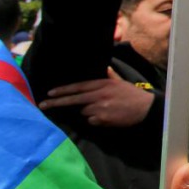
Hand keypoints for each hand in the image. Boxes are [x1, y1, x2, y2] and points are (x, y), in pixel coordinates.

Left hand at [40, 68, 154, 125]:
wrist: (146, 108)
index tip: (50, 92)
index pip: (78, 86)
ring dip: (88, 112)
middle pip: (73, 99)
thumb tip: (106, 67)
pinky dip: (96, 120)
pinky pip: (92, 121)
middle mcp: (99, 95)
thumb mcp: (120, 82)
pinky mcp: (102, 119)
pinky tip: (107, 118)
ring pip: (84, 111)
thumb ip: (110, 76)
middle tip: (42, 105)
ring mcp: (100, 107)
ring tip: (104, 111)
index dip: (63, 90)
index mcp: (102, 84)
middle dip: (56, 102)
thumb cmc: (132, 95)